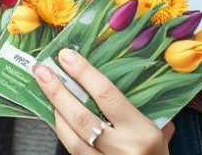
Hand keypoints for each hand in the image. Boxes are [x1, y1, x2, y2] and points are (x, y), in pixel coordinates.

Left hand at [34, 48, 173, 154]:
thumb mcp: (159, 133)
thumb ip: (141, 109)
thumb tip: (119, 78)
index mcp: (142, 133)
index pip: (108, 96)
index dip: (84, 74)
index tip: (66, 57)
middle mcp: (123, 149)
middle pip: (82, 118)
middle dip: (58, 92)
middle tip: (42, 71)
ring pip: (72, 138)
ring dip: (55, 112)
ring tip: (45, 91)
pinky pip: (73, 150)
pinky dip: (62, 131)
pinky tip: (56, 117)